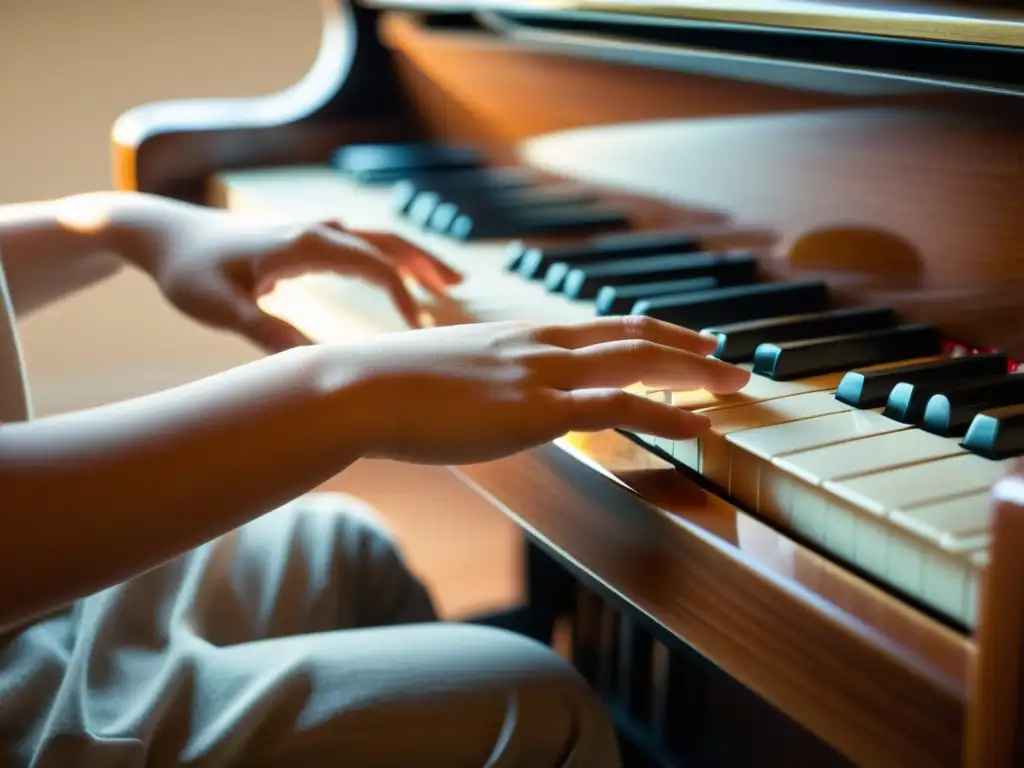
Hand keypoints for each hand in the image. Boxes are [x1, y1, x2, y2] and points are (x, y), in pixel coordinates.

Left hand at [111, 195, 459, 351]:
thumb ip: (267, 332)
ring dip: (411, 256)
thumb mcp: (221, 309)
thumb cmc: (188, 272)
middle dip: (425, 262)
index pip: (373, 265)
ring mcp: (309, 229)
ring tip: (444, 281)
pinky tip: (392, 278)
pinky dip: (385, 258)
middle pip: (386, 240)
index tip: (418, 331)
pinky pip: (357, 243)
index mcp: (304, 243)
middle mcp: (314, 229)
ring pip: (375, 237)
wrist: (160, 233)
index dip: (402, 297)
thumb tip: (313, 364)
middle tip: (459, 286)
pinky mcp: (300, 237)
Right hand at [342, 316, 749, 464]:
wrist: (364, 388)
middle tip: (730, 359)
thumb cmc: (394, 386)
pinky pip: (621, 406)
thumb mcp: (450, 372)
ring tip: (736, 385)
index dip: (652, 331)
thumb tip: (490, 401)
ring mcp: (544, 374)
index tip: (685, 339)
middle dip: (691, 347)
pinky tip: (700, 424)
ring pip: (640, 362)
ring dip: (697, 373)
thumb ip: (484, 381)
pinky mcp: (539, 409)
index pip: (604, 326)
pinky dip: (669, 414)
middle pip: (635, 335)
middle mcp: (543, 345)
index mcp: (523, 334)